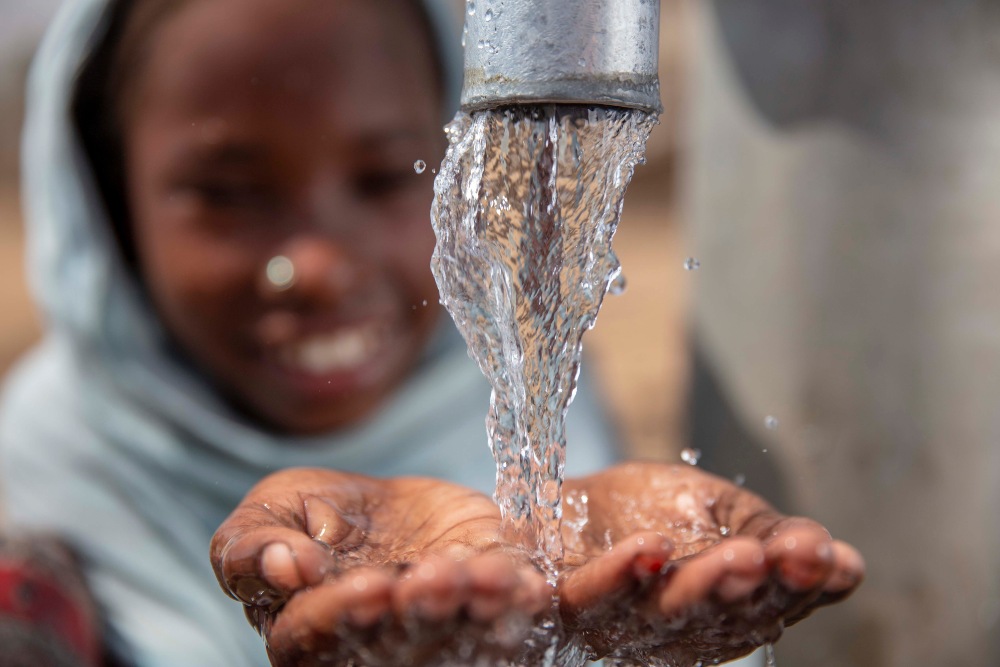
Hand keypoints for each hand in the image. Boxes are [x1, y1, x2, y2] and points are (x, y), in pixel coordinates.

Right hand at [210, 469, 549, 666]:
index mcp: (306, 631)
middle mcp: (371, 646)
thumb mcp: (270, 511)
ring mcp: (432, 637)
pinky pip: (503, 619)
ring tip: (488, 577)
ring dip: (475, 610)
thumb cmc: (316, 515)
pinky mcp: (481, 615)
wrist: (387, 508)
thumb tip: (287, 570)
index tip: (374, 584)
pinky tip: (530, 586)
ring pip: (454, 638)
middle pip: (394, 645)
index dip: (344, 615)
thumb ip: (252, 546)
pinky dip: (517, 603)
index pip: (315, 639)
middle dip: (422, 613)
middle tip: (438, 579)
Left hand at [556, 462, 864, 664]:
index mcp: (728, 614)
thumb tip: (847, 563)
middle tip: (772, 557)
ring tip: (735, 556)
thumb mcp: (729, 515)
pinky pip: (592, 595)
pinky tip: (650, 549)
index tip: (828, 557)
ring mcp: (624, 622)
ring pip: (664, 612)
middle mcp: (681, 630)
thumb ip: (777, 540)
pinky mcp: (572, 603)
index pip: (770, 605)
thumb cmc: (658, 515)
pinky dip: (619, 576)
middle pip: (720, 616)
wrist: (575, 508)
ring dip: (699, 587)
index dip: (801, 586)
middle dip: (748, 587)